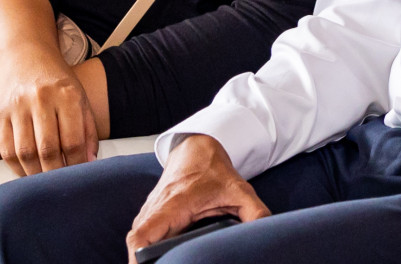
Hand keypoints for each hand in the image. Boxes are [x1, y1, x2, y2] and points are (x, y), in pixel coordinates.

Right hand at [0, 47, 98, 175]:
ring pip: (25, 153)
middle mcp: (41, 99)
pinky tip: (27, 172)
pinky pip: (6, 150)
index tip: (79, 177)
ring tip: (44, 182)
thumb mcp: (80, 96)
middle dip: (56, 174)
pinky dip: (16, 167)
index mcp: (67, 95)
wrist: (24, 54)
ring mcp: (17, 106)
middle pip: (48, 149)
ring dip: (35, 174)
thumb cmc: (56, 79)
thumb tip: (90, 163)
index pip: (73, 140)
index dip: (77, 165)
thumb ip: (87, 129)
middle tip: (60, 186)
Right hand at [126, 134, 269, 263]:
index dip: (137, 254)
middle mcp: (156, 208)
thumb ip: (255, 213)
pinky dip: (145, 248)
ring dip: (142, 255)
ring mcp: (150, 211)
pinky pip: (142, 234)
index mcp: (175, 203)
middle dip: (140, 261)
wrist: (196, 148)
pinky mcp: (150, 214)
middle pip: (136, 242)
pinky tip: (157, 258)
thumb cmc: (215, 170)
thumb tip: (264, 232)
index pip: (143, 232)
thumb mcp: (241, 190)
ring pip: (137, 239)